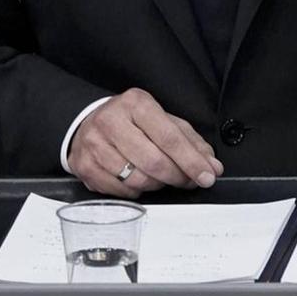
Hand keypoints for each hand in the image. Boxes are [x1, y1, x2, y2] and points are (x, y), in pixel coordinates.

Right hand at [68, 88, 224, 196]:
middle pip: (153, 161)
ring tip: (160, 177)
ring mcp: (94, 144)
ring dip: (157, 185)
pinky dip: (137, 192)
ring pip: (137, 179)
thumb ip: (191, 143)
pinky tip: (139, 180)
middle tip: (187, 181)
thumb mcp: (163, 121)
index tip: (207, 176)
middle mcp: (111, 120)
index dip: (191, 161)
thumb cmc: (133, 122)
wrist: (90, 122)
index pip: (169, 137)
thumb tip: (212, 166)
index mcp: (135, 103)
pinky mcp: (83, 165)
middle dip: (177, 177)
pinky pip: (120, 191)